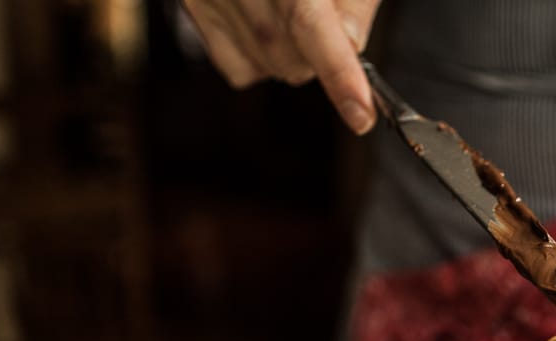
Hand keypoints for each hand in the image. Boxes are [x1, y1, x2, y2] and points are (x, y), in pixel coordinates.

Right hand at [182, 0, 381, 132]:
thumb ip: (355, 0)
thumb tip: (352, 47)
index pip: (311, 27)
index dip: (340, 75)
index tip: (361, 115)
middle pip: (294, 60)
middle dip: (322, 56)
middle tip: (329, 19)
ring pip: (270, 68)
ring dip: (294, 56)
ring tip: (293, 9)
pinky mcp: (194, 8)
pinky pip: (239, 69)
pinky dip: (262, 59)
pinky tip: (266, 23)